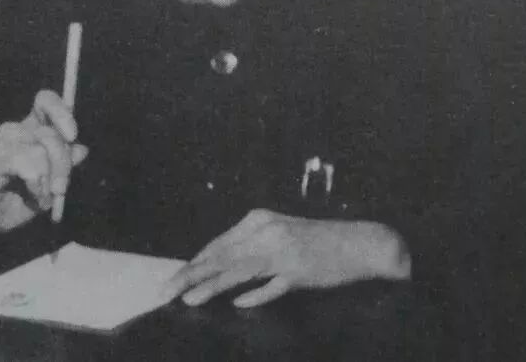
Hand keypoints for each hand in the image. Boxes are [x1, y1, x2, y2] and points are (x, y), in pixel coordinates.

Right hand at [0, 90, 87, 232]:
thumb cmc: (15, 199)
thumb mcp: (48, 185)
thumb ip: (64, 166)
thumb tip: (82, 149)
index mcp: (30, 129)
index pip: (45, 101)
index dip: (61, 112)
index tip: (72, 136)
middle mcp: (15, 130)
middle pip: (51, 133)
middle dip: (63, 165)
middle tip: (61, 190)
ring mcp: (2, 141)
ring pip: (41, 150)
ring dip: (48, 179)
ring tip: (40, 195)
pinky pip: (28, 164)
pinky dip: (37, 184)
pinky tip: (31, 193)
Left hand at [164, 210, 410, 308]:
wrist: (360, 243)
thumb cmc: (316, 242)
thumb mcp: (278, 235)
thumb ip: (250, 247)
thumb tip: (218, 266)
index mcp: (257, 220)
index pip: (217, 244)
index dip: (193, 262)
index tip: (172, 278)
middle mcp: (265, 232)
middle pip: (220, 256)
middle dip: (190, 274)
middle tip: (165, 289)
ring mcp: (282, 251)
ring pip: (237, 270)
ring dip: (210, 285)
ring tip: (187, 298)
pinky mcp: (299, 271)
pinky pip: (271, 286)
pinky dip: (254, 296)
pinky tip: (237, 304)